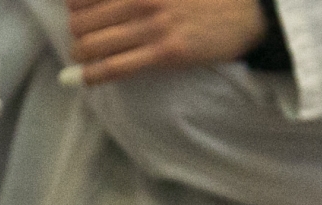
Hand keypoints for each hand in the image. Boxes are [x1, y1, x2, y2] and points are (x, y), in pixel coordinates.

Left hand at [66, 0, 267, 85]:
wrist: (247, 12)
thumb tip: (96, 2)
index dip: (74, 4)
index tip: (77, 11)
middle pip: (81, 21)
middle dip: (75, 31)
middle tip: (82, 37)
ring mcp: (152, 26)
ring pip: (91, 45)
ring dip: (80, 55)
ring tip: (83, 58)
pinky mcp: (164, 53)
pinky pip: (114, 68)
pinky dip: (92, 76)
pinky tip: (84, 79)